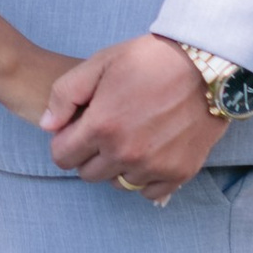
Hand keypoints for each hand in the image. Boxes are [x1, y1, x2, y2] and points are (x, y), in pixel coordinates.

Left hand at [42, 32, 226, 201]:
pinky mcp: (179, 172)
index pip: (62, 156)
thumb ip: (65, 94)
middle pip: (88, 174)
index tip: (77, 130)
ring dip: (117, 167)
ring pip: (118, 183)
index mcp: (101, 126)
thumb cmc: (150, 60)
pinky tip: (150, 153)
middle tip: (105, 132)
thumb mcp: (100, 63)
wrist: (206, 66)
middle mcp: (125, 152)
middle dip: (89, 155)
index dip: (65, 142)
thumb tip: (47, 126)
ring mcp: (153, 166)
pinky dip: (145, 178)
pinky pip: (148, 192)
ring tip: (131, 138)